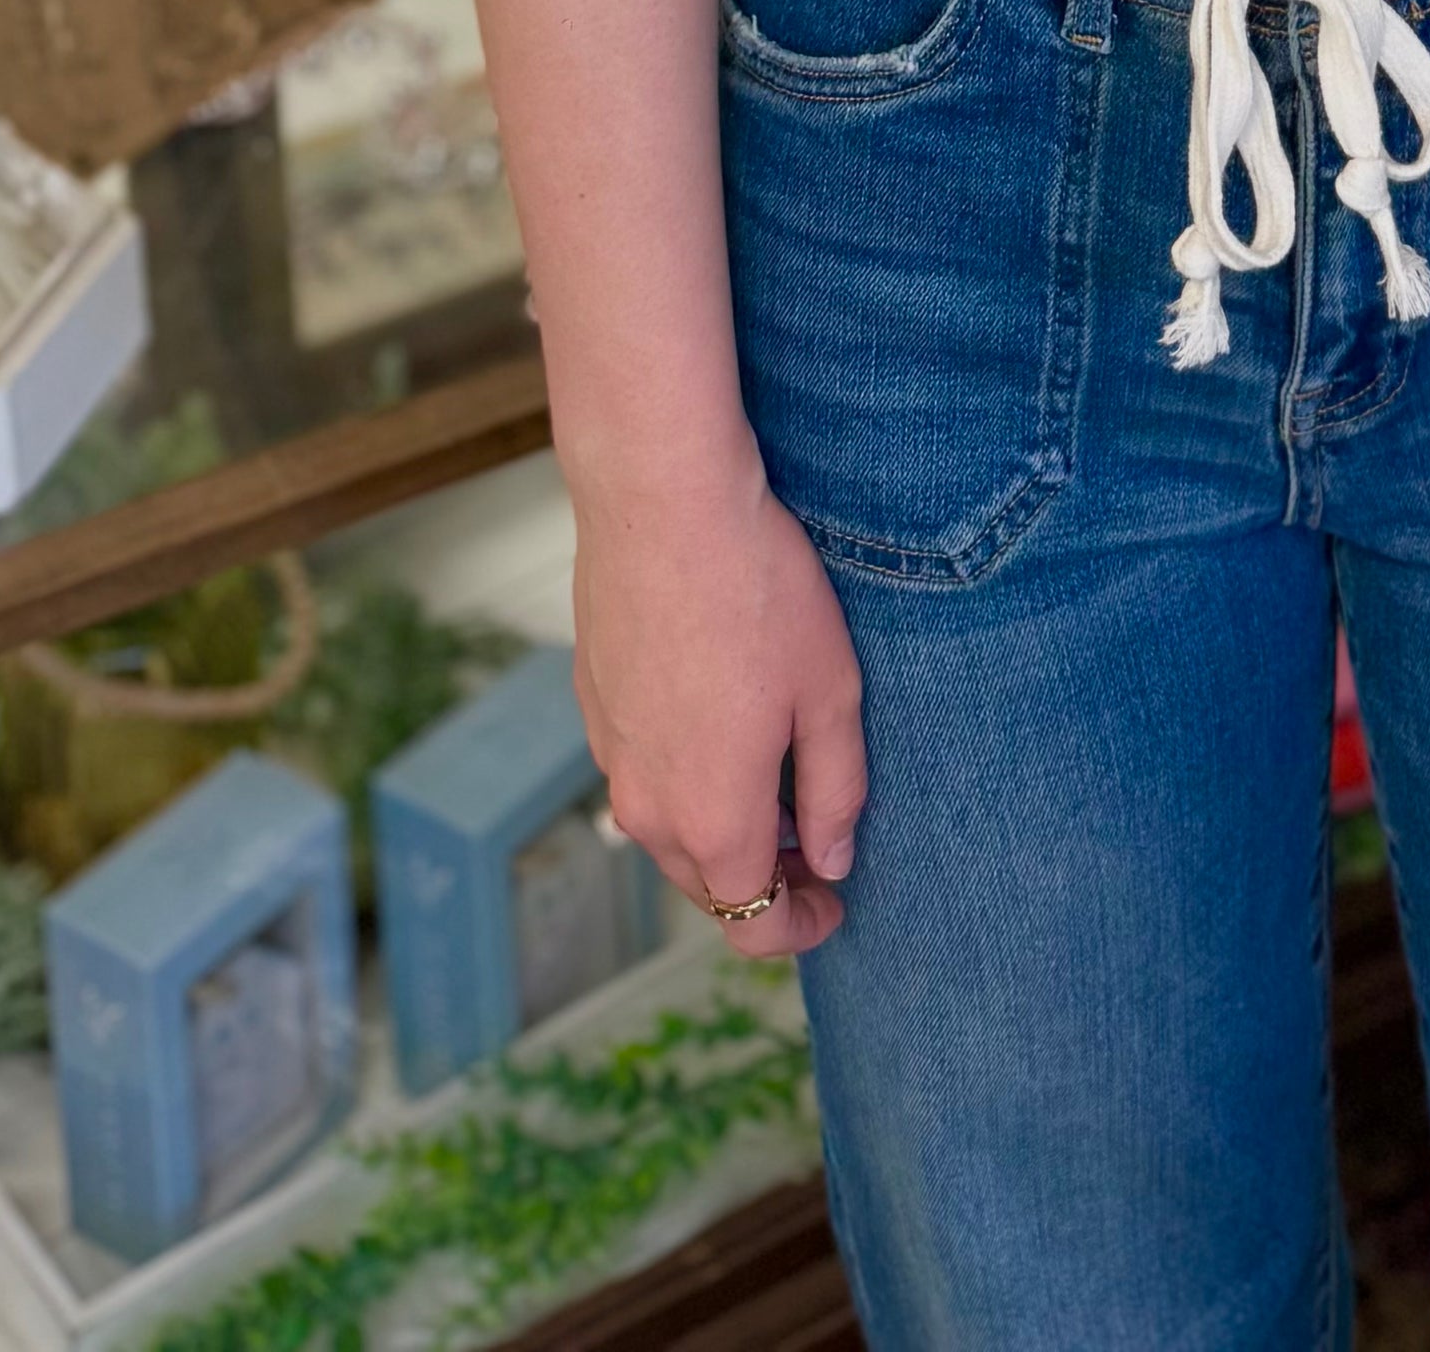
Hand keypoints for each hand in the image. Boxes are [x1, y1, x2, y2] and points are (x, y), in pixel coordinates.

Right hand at [572, 450, 864, 960]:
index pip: (753, 923)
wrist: (661, 502)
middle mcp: (648, 809)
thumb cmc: (759, 590)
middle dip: (765, 879)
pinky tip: (724, 713)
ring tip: (778, 770)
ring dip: (723, 827)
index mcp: (714, 820)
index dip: (801, 927)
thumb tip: (832, 861)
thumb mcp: (829, 692)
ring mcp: (610, 759)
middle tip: (818, 835)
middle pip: (708, 885)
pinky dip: (686, 776)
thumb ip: (836, 791)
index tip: (835, 900)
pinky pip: (643, 774)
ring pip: (671, 832)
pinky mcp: (593, 710)